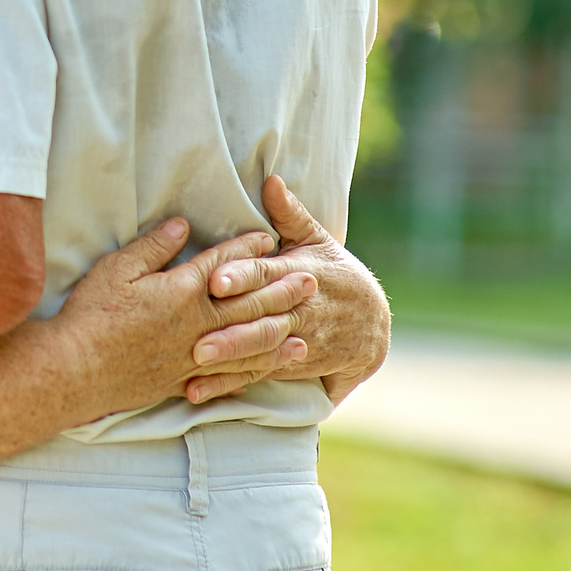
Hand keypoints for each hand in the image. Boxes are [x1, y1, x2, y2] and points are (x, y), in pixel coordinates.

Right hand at [47, 218, 317, 417]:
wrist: (77, 371)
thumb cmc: (93, 314)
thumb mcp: (117, 269)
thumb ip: (154, 246)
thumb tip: (183, 224)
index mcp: (182, 291)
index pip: (224, 265)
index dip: (247, 249)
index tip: (270, 239)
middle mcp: (197, 323)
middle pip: (248, 304)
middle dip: (281, 290)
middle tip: (311, 280)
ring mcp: (194, 354)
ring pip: (249, 342)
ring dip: (280, 331)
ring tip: (305, 324)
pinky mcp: (185, 378)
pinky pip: (232, 373)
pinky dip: (258, 367)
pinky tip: (272, 366)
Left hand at [186, 176, 390, 406]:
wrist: (374, 326)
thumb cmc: (335, 274)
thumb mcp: (318, 241)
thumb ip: (290, 214)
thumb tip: (271, 180)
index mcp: (298, 273)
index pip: (267, 273)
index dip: (242, 275)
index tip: (215, 279)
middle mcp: (299, 308)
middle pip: (262, 317)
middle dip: (230, 327)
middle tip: (195, 335)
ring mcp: (298, 339)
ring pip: (262, 350)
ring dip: (230, 358)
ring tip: (196, 363)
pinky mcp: (293, 364)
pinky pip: (261, 373)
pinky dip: (231, 382)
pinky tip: (199, 390)